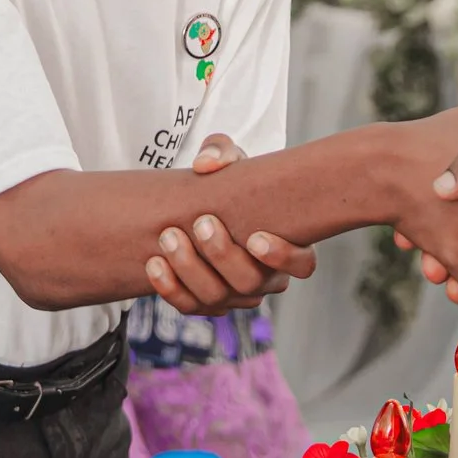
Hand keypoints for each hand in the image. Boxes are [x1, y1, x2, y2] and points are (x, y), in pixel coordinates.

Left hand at [143, 135, 316, 314]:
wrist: (196, 207)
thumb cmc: (227, 183)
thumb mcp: (228, 158)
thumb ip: (222, 150)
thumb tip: (206, 164)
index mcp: (288, 245)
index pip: (302, 264)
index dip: (283, 257)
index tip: (256, 236)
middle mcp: (265, 277)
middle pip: (251, 283)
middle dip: (223, 256)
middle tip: (202, 222)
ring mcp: (235, 294)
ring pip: (217, 297)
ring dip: (190, 270)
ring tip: (168, 237)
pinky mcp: (205, 302)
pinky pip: (189, 306)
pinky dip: (170, 288)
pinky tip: (154, 263)